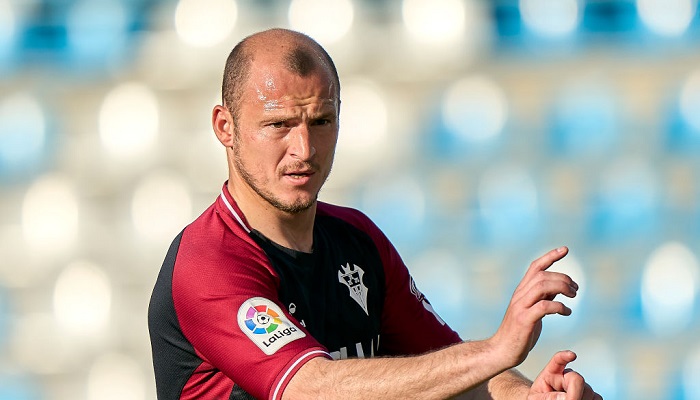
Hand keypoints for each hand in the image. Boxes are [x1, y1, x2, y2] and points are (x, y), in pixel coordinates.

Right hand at [489, 247, 577, 367]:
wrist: (501, 350)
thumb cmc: (519, 332)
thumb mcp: (532, 311)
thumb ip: (543, 297)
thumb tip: (558, 287)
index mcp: (521, 291)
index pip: (535, 267)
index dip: (550, 256)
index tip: (565, 249)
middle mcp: (520, 295)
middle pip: (542, 275)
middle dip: (563, 278)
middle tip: (576, 289)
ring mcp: (521, 307)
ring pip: (542, 286)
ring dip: (562, 288)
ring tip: (574, 296)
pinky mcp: (524, 320)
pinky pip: (544, 306)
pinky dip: (559, 306)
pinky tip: (567, 312)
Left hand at [529, 351, 601, 399]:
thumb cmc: (541, 399)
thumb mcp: (538, 398)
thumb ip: (549, 397)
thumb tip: (567, 398)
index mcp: (551, 374)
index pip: (558, 360)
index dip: (565, 356)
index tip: (572, 355)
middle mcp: (566, 376)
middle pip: (578, 379)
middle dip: (575, 393)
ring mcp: (579, 384)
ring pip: (589, 391)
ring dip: (582, 399)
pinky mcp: (589, 394)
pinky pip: (597, 398)